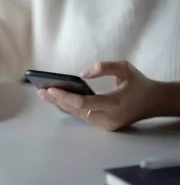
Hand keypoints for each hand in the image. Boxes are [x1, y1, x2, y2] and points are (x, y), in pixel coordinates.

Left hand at [38, 61, 155, 130]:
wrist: (153, 102)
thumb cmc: (139, 83)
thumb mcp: (124, 67)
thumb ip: (103, 67)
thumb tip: (81, 74)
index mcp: (114, 103)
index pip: (82, 103)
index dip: (64, 96)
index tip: (50, 88)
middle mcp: (108, 118)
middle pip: (76, 110)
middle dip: (57, 100)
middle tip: (40, 91)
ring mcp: (106, 125)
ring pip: (78, 114)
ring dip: (61, 104)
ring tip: (46, 94)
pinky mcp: (105, 126)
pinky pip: (84, 116)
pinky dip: (71, 107)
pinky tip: (60, 100)